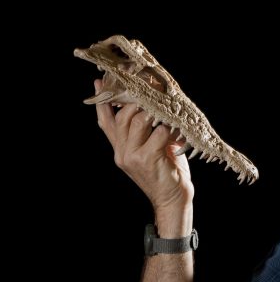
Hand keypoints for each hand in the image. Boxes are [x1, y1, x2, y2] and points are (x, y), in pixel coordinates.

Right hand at [94, 80, 193, 235]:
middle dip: (137, 101)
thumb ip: (146, 132)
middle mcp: (122, 152)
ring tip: (166, 110)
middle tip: (153, 92)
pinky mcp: (147, 159)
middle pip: (123, 116)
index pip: (106, 122)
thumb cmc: (166, 173)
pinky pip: (158, 133)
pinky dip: (169, 129)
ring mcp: (132, 156)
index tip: (101, 81)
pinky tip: (177, 133)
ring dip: (154, 113)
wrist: (172, 200)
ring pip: (137, 121)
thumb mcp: (153, 150)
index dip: (103, 102)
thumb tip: (152, 108)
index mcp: (121, 149)